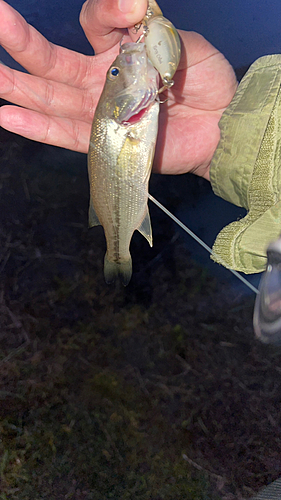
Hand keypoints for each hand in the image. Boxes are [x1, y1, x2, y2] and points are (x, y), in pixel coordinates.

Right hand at [0, 0, 236, 178]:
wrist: (220, 127)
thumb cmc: (204, 81)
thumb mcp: (183, 43)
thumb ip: (151, 26)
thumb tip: (126, 1)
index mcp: (121, 49)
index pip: (94, 25)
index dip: (103, 13)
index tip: (126, 10)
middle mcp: (102, 79)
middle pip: (55, 63)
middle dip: (22, 44)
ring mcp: (100, 112)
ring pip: (52, 99)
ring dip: (18, 88)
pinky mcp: (104, 142)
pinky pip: (66, 135)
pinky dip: (38, 127)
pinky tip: (8, 116)